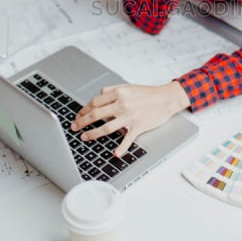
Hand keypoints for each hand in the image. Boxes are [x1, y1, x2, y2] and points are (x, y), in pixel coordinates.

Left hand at [71, 82, 189, 156]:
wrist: (166, 98)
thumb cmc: (148, 93)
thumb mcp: (128, 86)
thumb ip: (112, 90)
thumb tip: (99, 96)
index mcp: (119, 93)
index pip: (95, 102)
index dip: (84, 110)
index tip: (78, 116)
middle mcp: (122, 104)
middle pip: (96, 114)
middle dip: (82, 122)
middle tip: (75, 127)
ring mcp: (130, 116)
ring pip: (107, 127)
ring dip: (93, 134)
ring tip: (84, 137)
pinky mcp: (138, 126)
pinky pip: (127, 139)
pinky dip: (121, 147)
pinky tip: (115, 153)